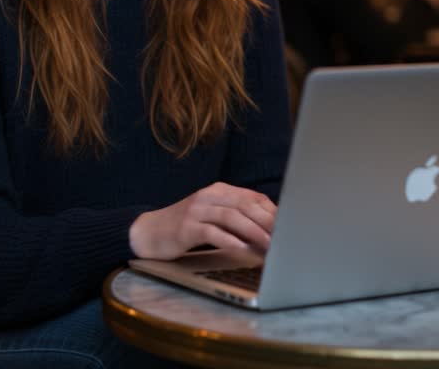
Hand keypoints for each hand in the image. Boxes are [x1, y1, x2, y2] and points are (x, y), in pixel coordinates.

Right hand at [129, 182, 275, 259]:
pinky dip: (229, 239)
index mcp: (218, 191)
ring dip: (253, 232)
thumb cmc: (186, 226)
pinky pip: (212, 232)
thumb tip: (269, 228)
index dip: (272, 211)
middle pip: (245, 205)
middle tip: (285, 237)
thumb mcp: (212, 215)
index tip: (289, 226)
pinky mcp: (186, 227)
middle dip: (267, 222)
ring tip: (269, 245)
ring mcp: (196, 210)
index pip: (252, 197)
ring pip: (231, 217)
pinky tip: (242, 248)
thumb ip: (235, 216)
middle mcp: (208, 196)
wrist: (149, 232)